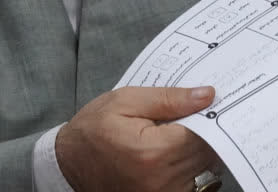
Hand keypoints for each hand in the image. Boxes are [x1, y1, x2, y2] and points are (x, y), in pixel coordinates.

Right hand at [56, 86, 218, 191]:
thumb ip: (169, 99)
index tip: (209, 101)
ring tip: (178, 133)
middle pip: (207, 151)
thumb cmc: (93, 130)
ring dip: (199, 149)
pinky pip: (195, 184)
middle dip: (205, 130)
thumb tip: (207, 95)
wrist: (69, 164)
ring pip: (205, 169)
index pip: (204, 131)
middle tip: (194, 112)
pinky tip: (175, 152)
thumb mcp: (126, 101)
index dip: (208, 114)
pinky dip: (191, 166)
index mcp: (152, 152)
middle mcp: (161, 180)